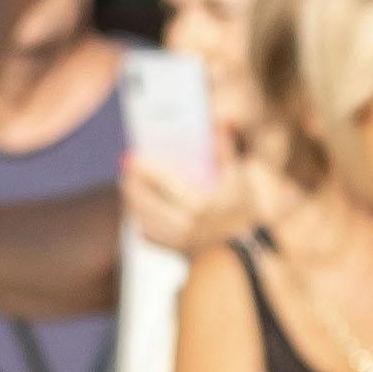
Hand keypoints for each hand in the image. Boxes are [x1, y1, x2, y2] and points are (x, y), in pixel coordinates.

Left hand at [122, 157, 254, 261]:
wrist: (245, 249)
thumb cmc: (242, 210)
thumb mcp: (237, 178)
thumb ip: (225, 150)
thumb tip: (222, 121)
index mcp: (198, 203)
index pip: (161, 181)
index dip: (143, 166)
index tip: (132, 155)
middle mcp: (184, 224)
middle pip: (142, 198)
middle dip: (130, 180)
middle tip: (127, 167)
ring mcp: (177, 239)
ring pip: (140, 216)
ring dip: (131, 198)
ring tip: (129, 183)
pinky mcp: (173, 250)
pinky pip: (146, 233)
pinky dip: (140, 219)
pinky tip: (139, 207)